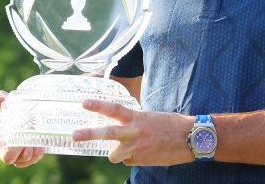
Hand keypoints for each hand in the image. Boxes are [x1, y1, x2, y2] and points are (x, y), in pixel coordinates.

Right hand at [0, 90, 44, 167]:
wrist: (33, 118)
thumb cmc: (17, 111)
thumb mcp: (11, 103)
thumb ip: (3, 98)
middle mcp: (2, 148)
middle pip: (6, 157)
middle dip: (16, 151)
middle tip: (26, 141)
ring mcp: (15, 156)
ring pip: (19, 161)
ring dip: (28, 152)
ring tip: (35, 141)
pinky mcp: (26, 160)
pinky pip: (30, 162)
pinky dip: (36, 155)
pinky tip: (40, 147)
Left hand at [72, 99, 193, 165]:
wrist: (191, 139)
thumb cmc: (172, 125)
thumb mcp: (151, 117)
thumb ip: (135, 121)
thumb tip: (122, 125)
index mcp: (138, 118)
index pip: (115, 109)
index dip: (99, 105)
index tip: (84, 103)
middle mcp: (135, 132)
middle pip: (107, 133)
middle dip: (89, 134)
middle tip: (74, 135)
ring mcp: (137, 148)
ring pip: (114, 155)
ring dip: (116, 153)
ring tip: (126, 149)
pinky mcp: (141, 161)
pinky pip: (128, 161)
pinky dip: (132, 158)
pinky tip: (144, 153)